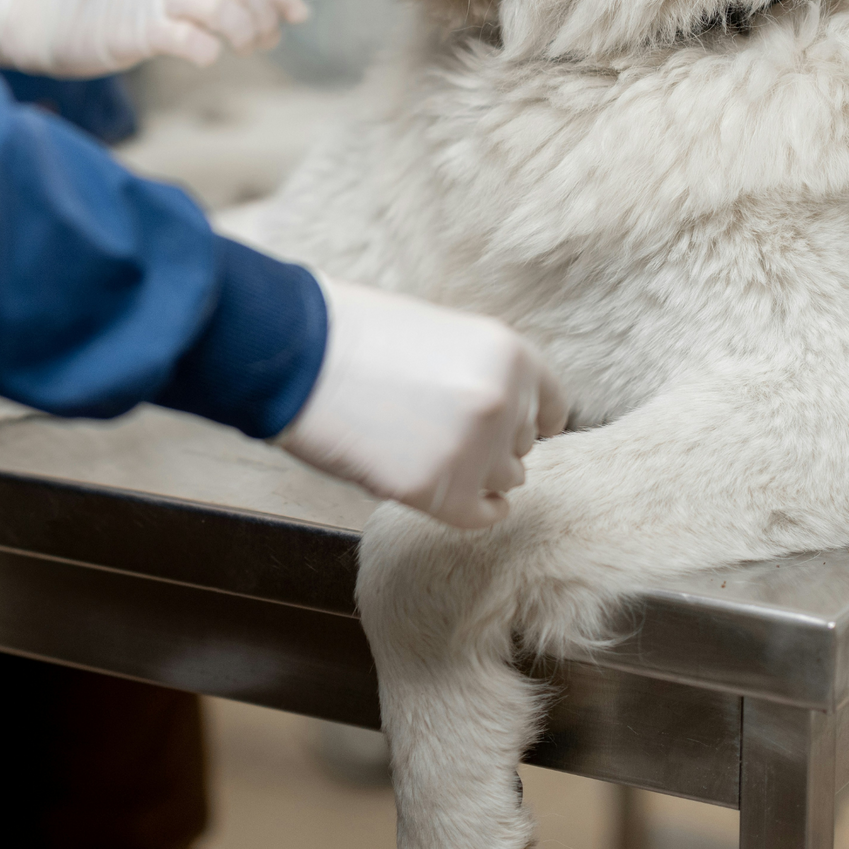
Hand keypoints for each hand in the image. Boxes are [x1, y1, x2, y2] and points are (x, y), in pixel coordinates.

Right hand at [0, 0, 308, 77]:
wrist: (30, 4)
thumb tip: (249, 0)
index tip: (296, 13)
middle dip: (265, 16)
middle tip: (265, 40)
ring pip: (225, 8)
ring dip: (245, 34)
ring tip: (242, 49)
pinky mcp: (135, 26)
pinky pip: (192, 39)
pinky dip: (208, 51)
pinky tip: (204, 56)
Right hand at [275, 278, 568, 528]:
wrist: (297, 357)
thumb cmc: (354, 336)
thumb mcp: (439, 333)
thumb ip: (478, 370)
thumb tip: (502, 412)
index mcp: (510, 354)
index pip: (551, 403)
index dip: (532, 417)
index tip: (521, 428)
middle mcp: (504, 404)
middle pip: (524, 444)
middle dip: (494, 442)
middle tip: (446, 434)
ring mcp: (474, 452)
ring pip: (505, 480)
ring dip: (478, 473)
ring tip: (434, 456)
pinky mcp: (439, 493)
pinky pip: (480, 515)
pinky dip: (474, 510)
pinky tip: (454, 497)